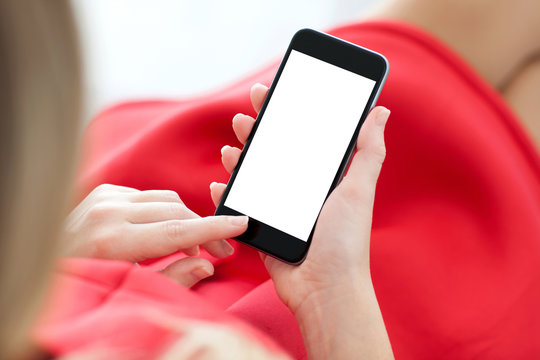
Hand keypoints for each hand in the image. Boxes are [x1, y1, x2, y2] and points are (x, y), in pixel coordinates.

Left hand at [63, 184, 247, 286]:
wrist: (41, 267)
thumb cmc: (80, 287)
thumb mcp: (124, 295)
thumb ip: (171, 280)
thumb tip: (205, 264)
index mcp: (112, 241)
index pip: (177, 230)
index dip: (213, 228)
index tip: (240, 224)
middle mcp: (108, 212)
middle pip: (177, 210)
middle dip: (204, 229)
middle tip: (220, 251)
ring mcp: (103, 197)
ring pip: (166, 198)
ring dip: (184, 220)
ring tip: (189, 247)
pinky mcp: (103, 191)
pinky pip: (148, 196)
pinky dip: (162, 212)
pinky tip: (160, 233)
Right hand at [211, 83, 392, 358]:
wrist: (325, 288)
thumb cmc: (346, 240)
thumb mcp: (359, 188)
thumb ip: (368, 149)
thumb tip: (380, 110)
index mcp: (321, 178)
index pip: (300, 137)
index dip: (285, 113)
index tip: (272, 91)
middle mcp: (298, 191)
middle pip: (273, 152)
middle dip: (257, 130)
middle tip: (246, 113)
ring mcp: (278, 210)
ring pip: (253, 176)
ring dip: (239, 158)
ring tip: (231, 147)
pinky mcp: (262, 230)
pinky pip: (240, 208)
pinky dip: (226, 196)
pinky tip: (220, 183)